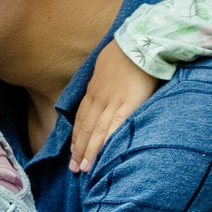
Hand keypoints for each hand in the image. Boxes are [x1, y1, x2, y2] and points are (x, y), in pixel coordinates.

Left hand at [70, 41, 161, 171]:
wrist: (139, 43)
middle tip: (74, 169)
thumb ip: (103, 83)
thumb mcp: (106, 67)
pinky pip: (114, 127)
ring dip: (89, 151)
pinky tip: (103, 155)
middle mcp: (99, 98)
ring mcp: (113, 101)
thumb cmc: (126, 53)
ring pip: (97, 131)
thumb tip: (103, 90)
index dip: (76, 137)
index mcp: (94, 90)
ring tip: (85, 168)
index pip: (81, 118)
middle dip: (79, 150)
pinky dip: (106, 142)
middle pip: (86, 128)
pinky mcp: (128, 103)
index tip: (73, 152)